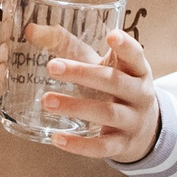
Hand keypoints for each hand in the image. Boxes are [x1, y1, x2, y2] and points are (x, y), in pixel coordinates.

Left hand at [42, 29, 166, 163]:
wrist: (145, 131)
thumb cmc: (116, 88)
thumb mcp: (103, 66)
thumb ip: (71, 47)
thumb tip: (32, 30)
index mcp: (137, 70)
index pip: (136, 55)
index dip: (126, 46)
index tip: (111, 35)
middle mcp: (140, 94)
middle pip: (114, 81)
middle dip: (83, 74)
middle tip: (52, 66)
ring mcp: (133, 121)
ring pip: (107, 113)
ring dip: (76, 107)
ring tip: (46, 101)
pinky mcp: (123, 145)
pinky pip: (102, 147)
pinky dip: (79, 145)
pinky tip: (57, 139)